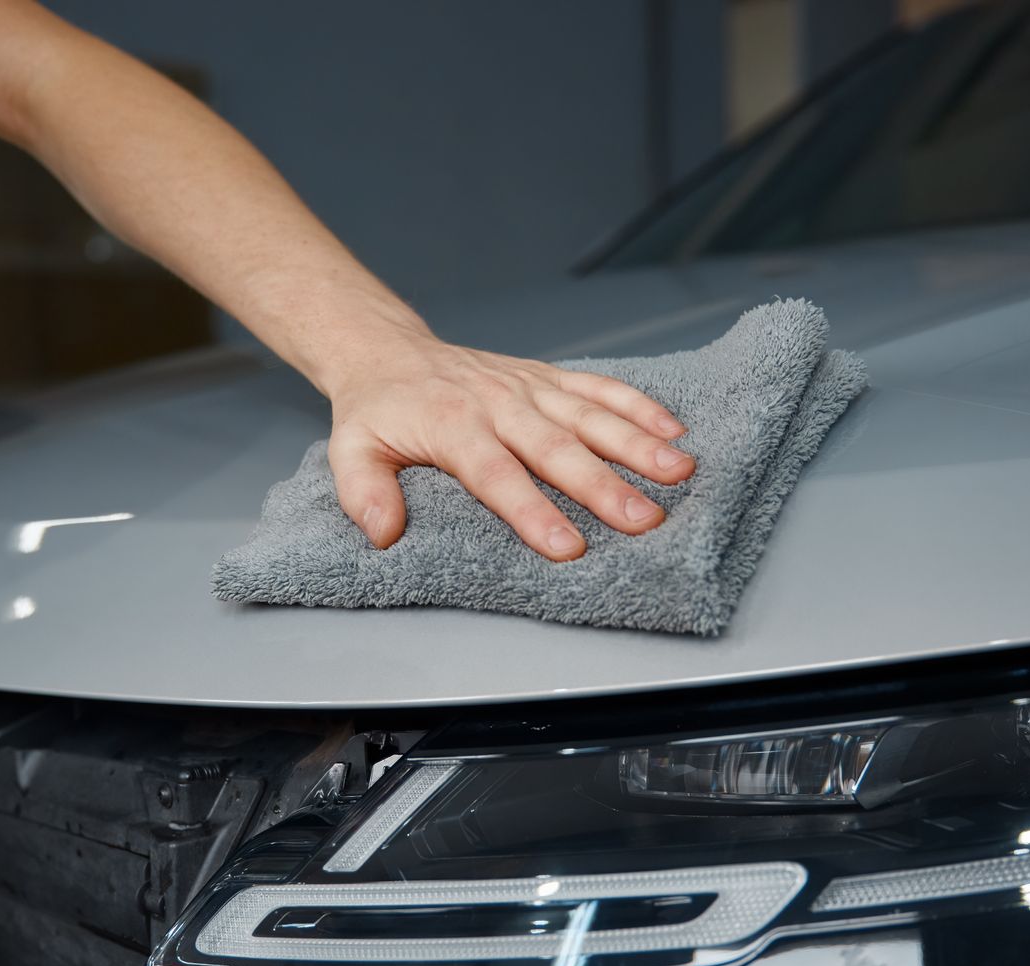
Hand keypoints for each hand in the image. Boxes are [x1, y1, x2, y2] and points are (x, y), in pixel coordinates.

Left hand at [323, 333, 695, 559]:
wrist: (389, 352)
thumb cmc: (376, 412)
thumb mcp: (350, 451)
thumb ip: (363, 492)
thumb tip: (383, 534)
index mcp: (452, 426)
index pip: (497, 475)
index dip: (533, 512)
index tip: (569, 548)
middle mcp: (498, 403)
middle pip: (557, 448)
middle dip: (604, 485)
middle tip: (645, 519)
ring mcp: (528, 387)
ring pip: (590, 415)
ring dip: (637, 444)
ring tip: (679, 472)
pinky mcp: (547, 377)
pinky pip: (599, 387)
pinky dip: (638, 405)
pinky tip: (674, 430)